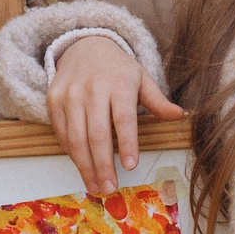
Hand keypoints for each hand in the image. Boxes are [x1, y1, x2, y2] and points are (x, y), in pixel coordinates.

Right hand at [50, 34, 182, 196]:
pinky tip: (82, 166)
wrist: (85, 46)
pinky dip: (71, 153)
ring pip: (75, 137)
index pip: (123, 117)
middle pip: (97, 133)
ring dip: (84, 166)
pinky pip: (61, 133)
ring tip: (95, 186)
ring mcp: (70, 94)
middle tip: (109, 188)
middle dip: (102, 164)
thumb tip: (180, 115)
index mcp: (119, 83)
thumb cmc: (118, 69)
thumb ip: (158, 101)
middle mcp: (92, 88)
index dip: (127, 142)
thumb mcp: (141, 79)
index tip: (130, 166)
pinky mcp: (53, 100)